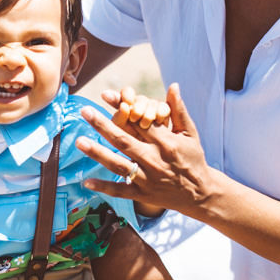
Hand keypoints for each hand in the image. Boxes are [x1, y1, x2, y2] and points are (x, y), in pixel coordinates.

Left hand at [76, 83, 214, 217]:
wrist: (201, 194)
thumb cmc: (193, 158)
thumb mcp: (190, 133)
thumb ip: (179, 110)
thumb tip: (173, 85)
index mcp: (166, 142)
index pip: (139, 121)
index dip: (122, 107)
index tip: (106, 95)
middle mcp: (154, 159)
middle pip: (124, 140)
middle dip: (103, 125)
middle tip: (84, 111)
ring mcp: (147, 178)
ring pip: (118, 164)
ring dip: (98, 153)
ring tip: (79, 141)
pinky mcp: (143, 194)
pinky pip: (120, 190)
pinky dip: (104, 187)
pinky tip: (85, 181)